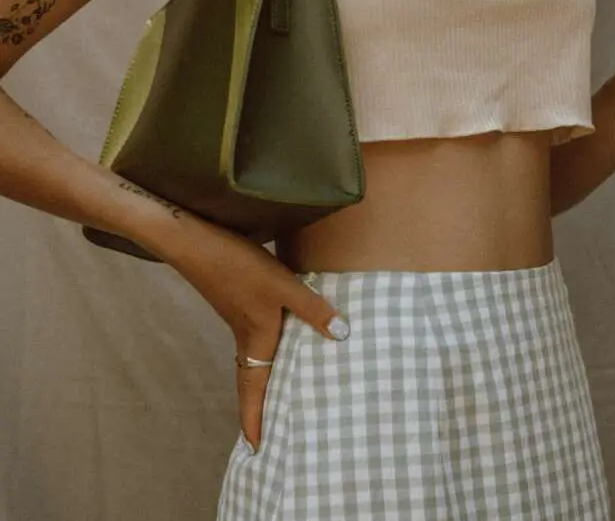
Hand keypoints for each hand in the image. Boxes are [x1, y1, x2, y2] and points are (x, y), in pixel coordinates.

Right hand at [159, 217, 349, 451]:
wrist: (194, 241)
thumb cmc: (238, 268)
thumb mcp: (283, 286)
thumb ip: (312, 309)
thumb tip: (342, 335)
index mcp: (255, 339)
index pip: (253, 390)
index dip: (254, 419)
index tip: (254, 449)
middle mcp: (243, 335)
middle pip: (250, 379)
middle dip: (257, 405)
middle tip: (267, 428)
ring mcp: (237, 316)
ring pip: (252, 357)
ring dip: (262, 377)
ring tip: (279, 390)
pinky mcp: (236, 300)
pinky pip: (252, 337)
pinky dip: (264, 349)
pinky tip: (280, 336)